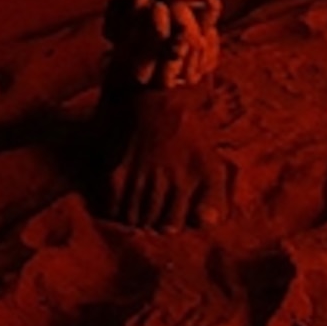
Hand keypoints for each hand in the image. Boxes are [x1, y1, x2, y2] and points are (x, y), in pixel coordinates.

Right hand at [94, 76, 233, 232]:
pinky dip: (116, 210)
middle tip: (151, 216)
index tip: (169, 220)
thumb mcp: (210, 160)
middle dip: (153, 224)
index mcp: (190, 178)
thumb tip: (206, 225)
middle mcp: (165, 180)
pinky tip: (123, 202)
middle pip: (152, 225)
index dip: (171, 225)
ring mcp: (140, 178)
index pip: (174, 225)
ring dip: (135, 218)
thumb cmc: (188, 135)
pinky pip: (112, 209)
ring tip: (139, 210)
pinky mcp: (118, 173)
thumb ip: (213, 196)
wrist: (157, 100)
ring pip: (133, 219)